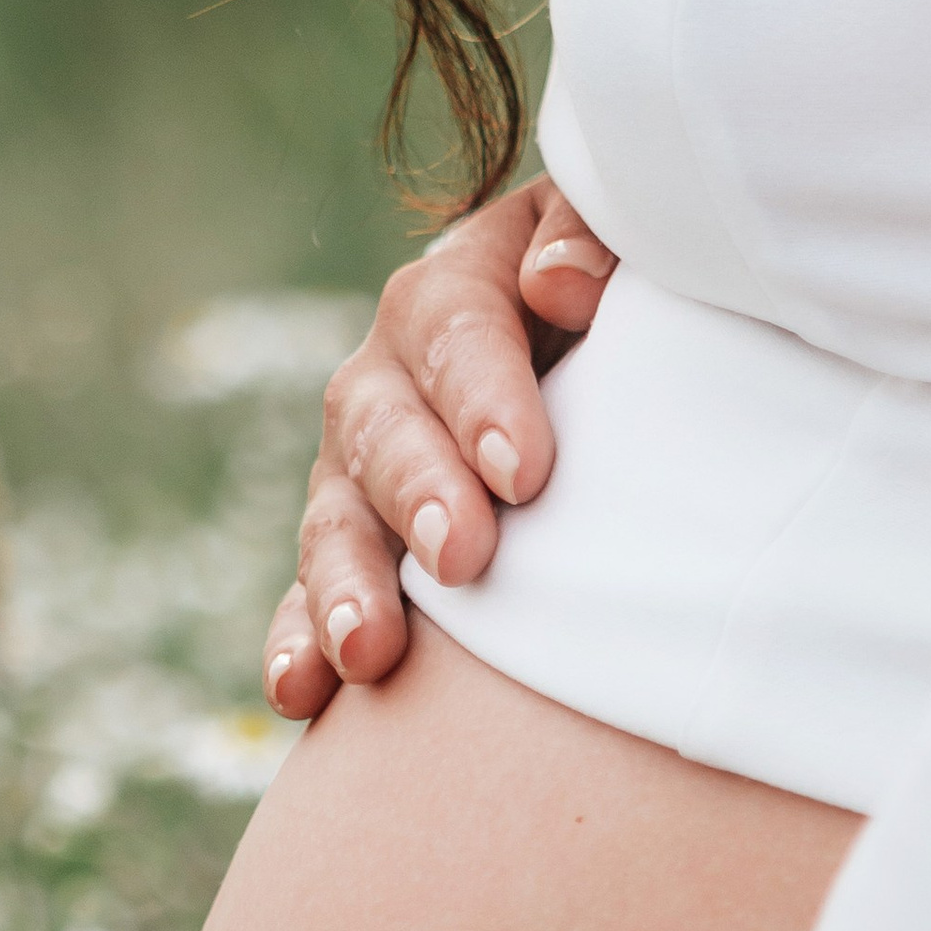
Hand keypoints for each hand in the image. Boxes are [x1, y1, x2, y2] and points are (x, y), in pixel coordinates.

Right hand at [264, 177, 617, 720]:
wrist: (604, 361)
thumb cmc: (627, 302)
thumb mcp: (628, 243)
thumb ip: (593, 235)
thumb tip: (560, 285)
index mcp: (455, 289)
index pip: (457, 330)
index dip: (484, 397)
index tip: (525, 471)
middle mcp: (389, 377)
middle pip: (383, 429)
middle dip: (419, 495)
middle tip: (463, 557)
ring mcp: (360, 469)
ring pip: (335, 520)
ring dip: (346, 586)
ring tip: (369, 650)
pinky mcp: (356, 547)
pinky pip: (310, 595)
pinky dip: (301, 643)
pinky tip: (302, 694)